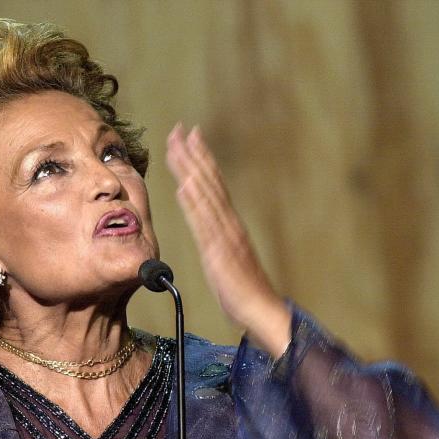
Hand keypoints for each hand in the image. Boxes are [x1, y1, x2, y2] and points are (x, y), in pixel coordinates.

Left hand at [165, 124, 291, 357]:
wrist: (261, 310)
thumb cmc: (243, 289)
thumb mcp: (224, 257)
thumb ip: (214, 234)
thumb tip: (200, 213)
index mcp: (229, 224)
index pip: (213, 184)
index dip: (201, 159)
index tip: (189, 136)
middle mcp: (229, 224)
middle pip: (210, 182)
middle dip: (193, 154)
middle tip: (179, 128)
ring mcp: (225, 236)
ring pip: (206, 197)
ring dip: (191, 170)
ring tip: (177, 147)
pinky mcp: (220, 253)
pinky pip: (205, 225)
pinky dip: (195, 204)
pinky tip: (185, 186)